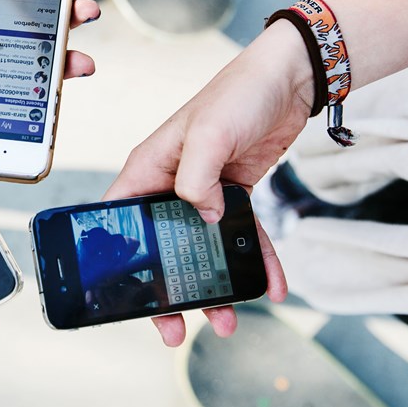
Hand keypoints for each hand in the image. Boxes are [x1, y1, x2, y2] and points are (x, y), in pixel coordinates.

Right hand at [102, 22, 309, 344]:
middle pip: (161, 246)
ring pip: (202, 249)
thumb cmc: (238, 94)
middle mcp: (172, 182)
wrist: (290, 79)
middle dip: (169, 290)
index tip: (124, 297)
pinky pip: (242, 236)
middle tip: (175, 327)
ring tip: (227, 319)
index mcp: (149, 168)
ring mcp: (205, 191)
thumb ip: (196, 179)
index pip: (119, 218)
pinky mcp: (236, 194)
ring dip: (215, 286)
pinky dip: (257, 261)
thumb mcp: (208, 134)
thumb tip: (202, 218)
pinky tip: (271, 284)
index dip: (117, 260)